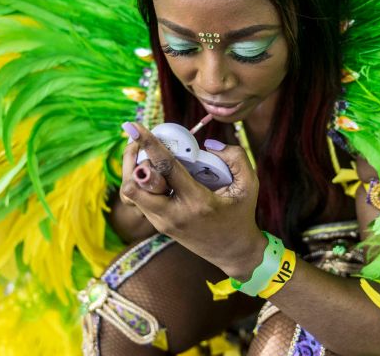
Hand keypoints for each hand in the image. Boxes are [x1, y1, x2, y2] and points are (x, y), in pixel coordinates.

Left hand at [120, 122, 266, 278]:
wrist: (233, 252)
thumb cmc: (241, 214)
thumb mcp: (248, 184)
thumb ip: (235, 157)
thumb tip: (207, 144)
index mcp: (197, 202)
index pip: (166, 169)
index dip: (149, 145)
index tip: (134, 127)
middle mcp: (174, 214)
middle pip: (135, 186)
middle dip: (132, 160)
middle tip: (139, 141)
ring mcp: (163, 222)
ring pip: (131, 194)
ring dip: (132, 171)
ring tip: (143, 153)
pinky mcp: (159, 225)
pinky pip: (137, 201)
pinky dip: (138, 183)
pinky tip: (149, 170)